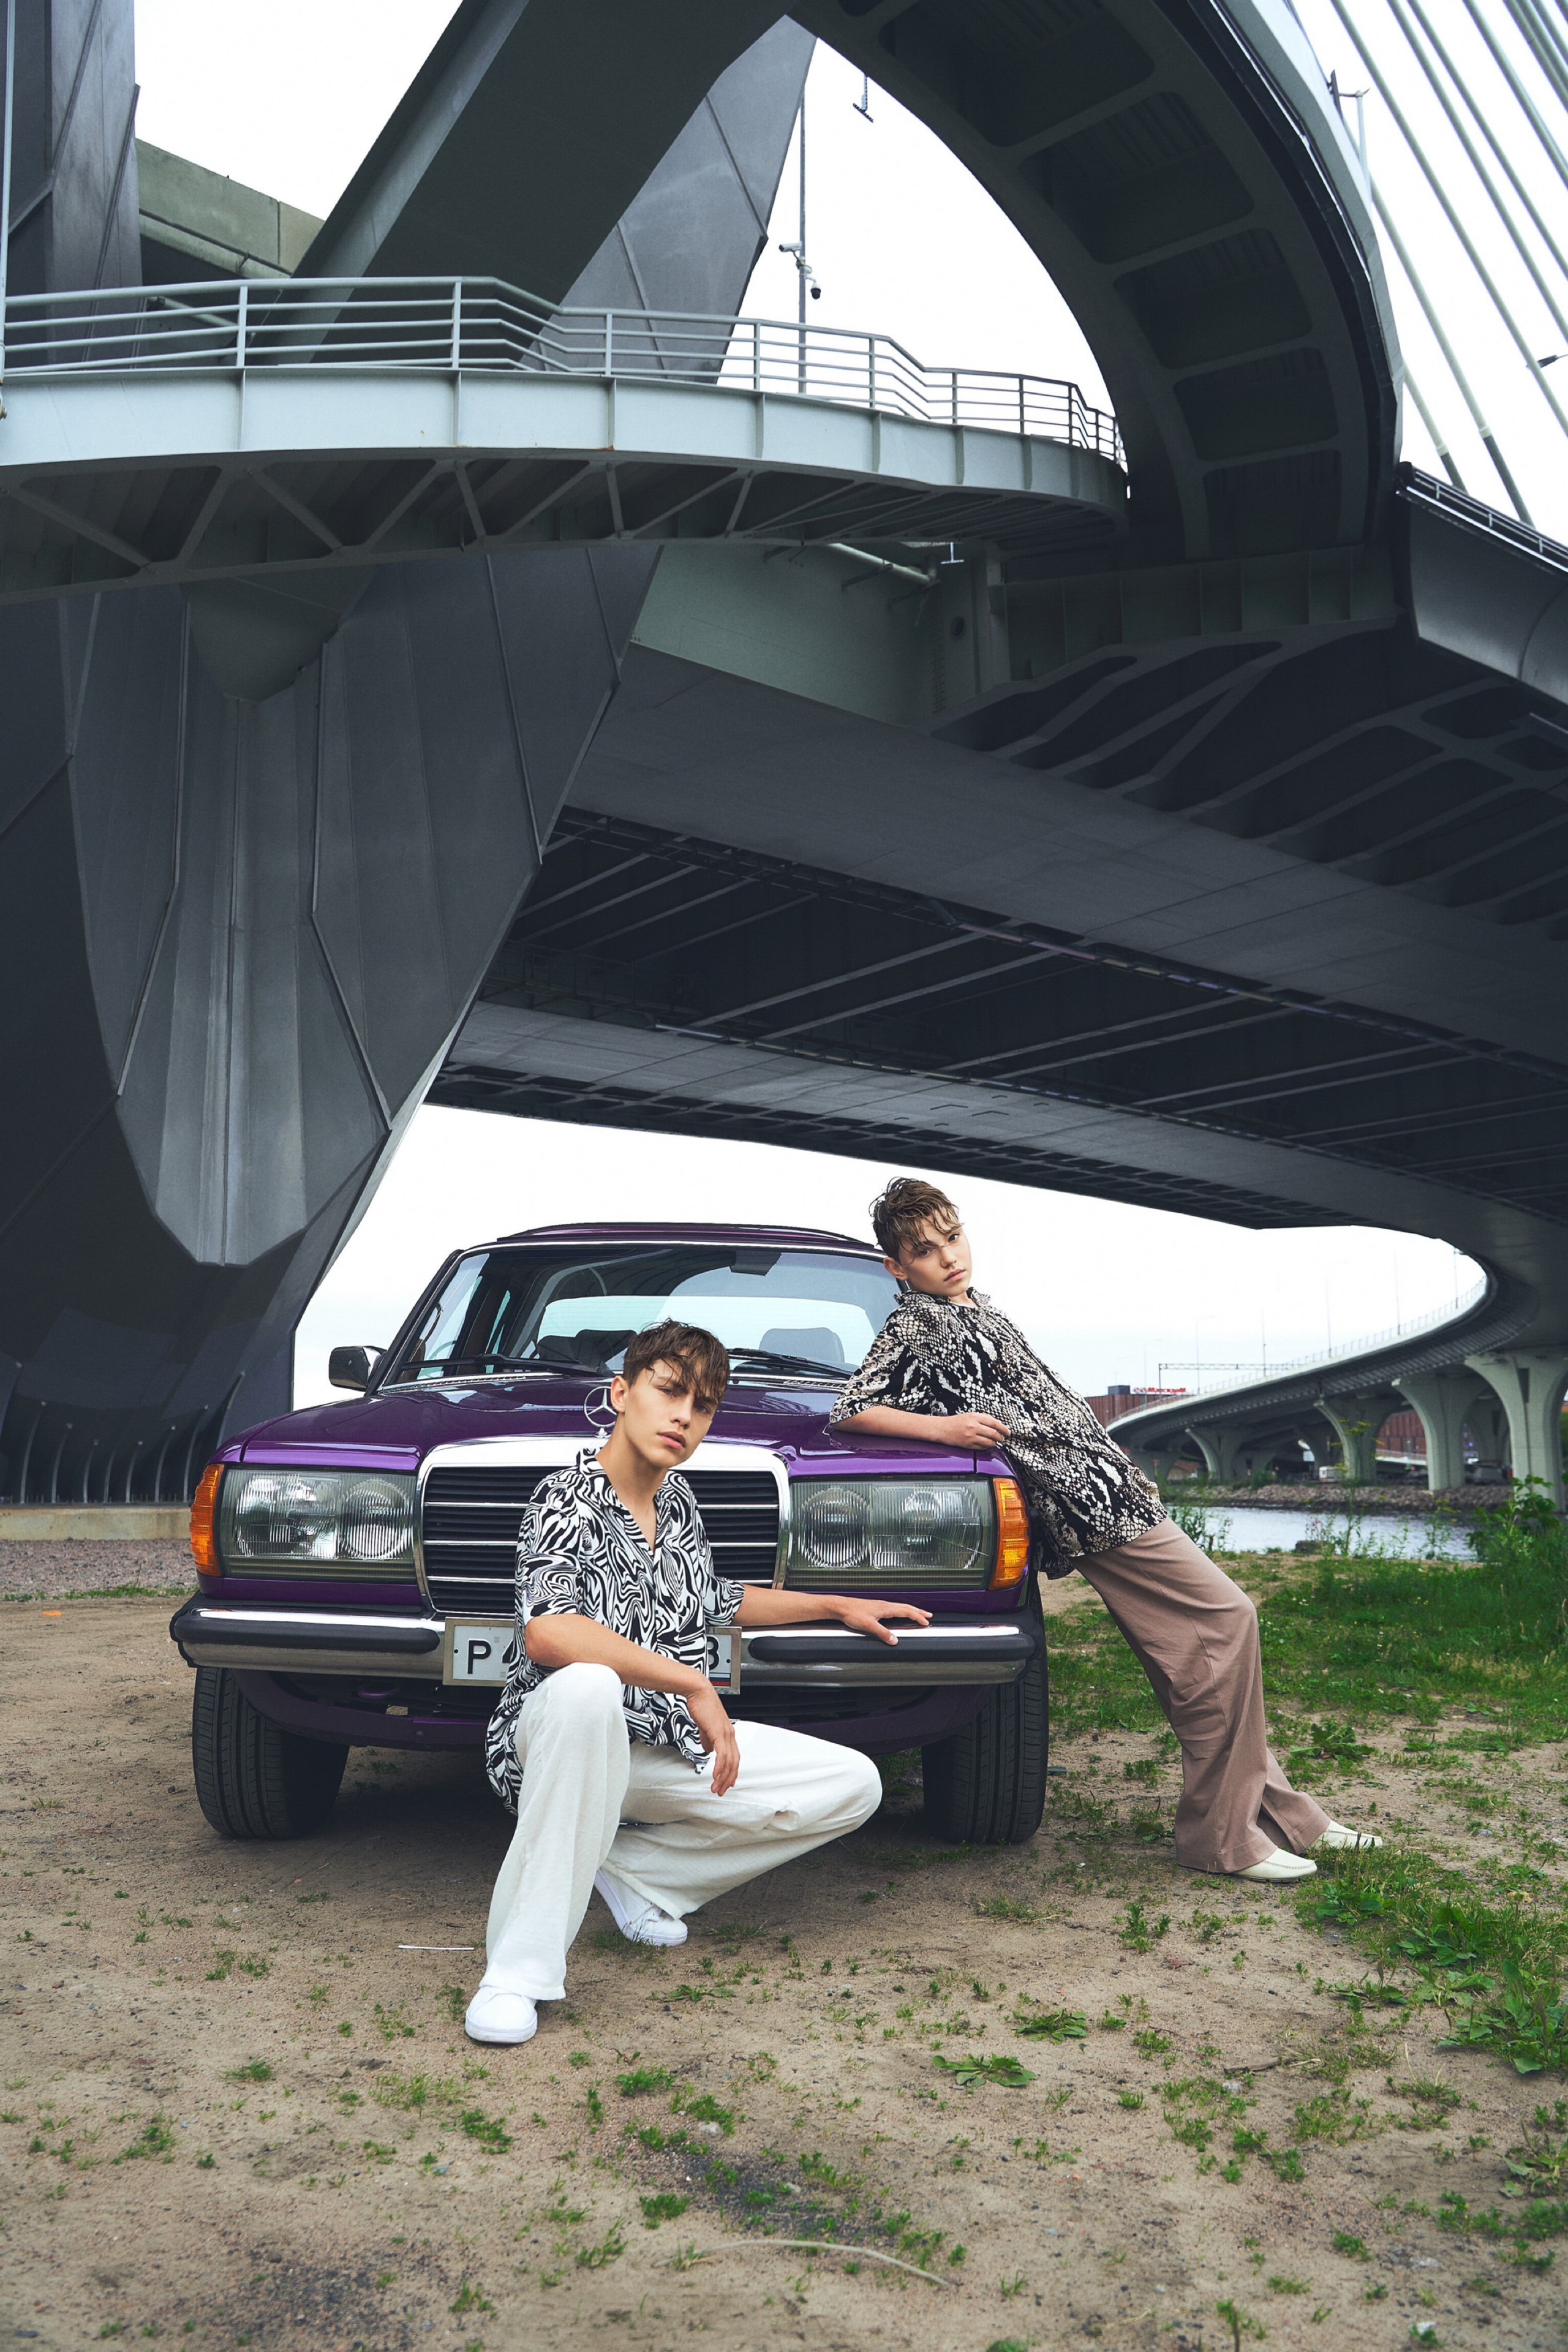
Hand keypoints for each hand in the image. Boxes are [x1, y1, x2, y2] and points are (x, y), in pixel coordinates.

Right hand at [687, 1680, 741, 1796]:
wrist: (698, 1691)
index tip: (726, 1782)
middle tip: (721, 1790)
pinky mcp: (719, 1732)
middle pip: (734, 1762)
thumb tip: (708, 1750)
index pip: (733, 1757)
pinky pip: (722, 1755)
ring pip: (729, 1761)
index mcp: (728, 1733)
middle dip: (728, 1779)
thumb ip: (708, 1739)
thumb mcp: (705, 1726)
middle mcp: (730, 1734)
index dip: (731, 1771)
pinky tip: (715, 1776)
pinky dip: (719, 1767)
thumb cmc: (701, 1705)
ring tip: (716, 1787)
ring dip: (722, 1777)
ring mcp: (726, 1734)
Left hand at [827, 1597, 931, 1644]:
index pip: (906, 1611)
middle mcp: (884, 1605)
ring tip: (918, 1614)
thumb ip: (882, 1633)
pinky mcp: (876, 1607)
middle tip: (928, 1615)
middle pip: (906, 1607)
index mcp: (885, 1608)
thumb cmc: (852, 1613)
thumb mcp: (868, 1625)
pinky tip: (900, 1613)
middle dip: (918, 1612)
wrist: (841, 1606)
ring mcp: (880, 1605)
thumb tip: (894, 1640)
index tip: (926, 1621)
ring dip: (911, 1610)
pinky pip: (895, 1607)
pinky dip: (903, 1610)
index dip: (917, 1616)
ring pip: (901, 1606)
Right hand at [939, 1411, 1009, 1447]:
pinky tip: (987, 1444)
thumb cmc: (955, 1422)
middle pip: (993, 1433)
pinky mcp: (968, 1445)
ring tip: (996, 1441)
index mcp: (974, 1417)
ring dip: (995, 1443)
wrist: (942, 1429)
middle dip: (1001, 1437)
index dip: (1003, 1428)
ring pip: (989, 1442)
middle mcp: (973, 1427)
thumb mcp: (970, 1415)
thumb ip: (983, 1418)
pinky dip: (987, 1446)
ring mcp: (971, 1437)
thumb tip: (996, 1424)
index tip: (1007, 1431)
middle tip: (1003, 1438)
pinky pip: (982, 1447)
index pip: (994, 1423)